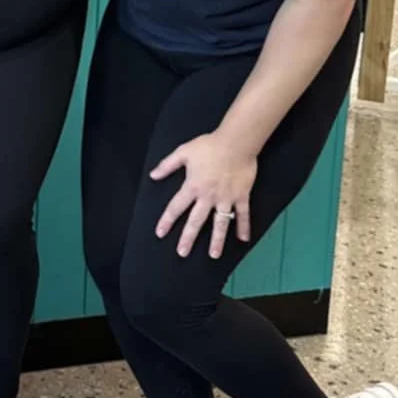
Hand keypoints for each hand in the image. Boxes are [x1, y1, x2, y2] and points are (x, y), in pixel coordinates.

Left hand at [150, 131, 257, 258]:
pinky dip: (244, 226)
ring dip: (217, 240)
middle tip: (182, 253)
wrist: (236, 142)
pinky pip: (243, 214)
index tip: (160, 233)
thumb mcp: (183, 152)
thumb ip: (167, 165)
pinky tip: (243, 240)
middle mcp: (208, 197)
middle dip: (188, 238)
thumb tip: (153, 175)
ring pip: (220, 223)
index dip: (167, 220)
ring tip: (213, 255)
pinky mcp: (241, 196)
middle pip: (196, 221)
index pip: (176, 207)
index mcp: (192, 187)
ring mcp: (226, 198)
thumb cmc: (209, 146)